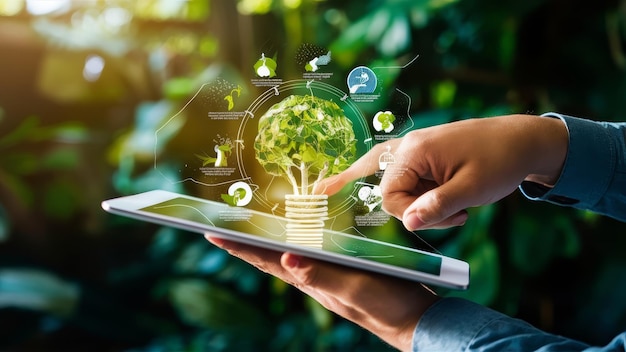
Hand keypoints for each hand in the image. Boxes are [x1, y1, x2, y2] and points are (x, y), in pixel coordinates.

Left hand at [205, 235, 438, 351]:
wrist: (413, 320)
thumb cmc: (385, 306)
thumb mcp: (353, 290)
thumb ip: (321, 276)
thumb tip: (286, 259)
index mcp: (310, 280)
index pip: (265, 260)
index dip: (239, 247)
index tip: (212, 232)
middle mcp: (312, 277)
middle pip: (269, 258)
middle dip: (243, 243)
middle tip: (219, 226)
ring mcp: (325, 276)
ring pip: (285, 256)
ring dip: (263, 243)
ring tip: (243, 231)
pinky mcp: (340, 271)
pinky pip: (308, 254)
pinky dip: (292, 243)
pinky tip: (293, 238)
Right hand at [317, 114, 567, 229]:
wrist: (522, 140)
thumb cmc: (499, 162)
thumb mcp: (470, 189)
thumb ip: (436, 207)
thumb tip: (407, 223)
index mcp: (414, 151)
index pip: (390, 194)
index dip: (410, 214)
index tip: (442, 215)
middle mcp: (406, 146)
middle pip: (388, 190)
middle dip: (415, 209)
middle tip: (454, 210)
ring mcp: (412, 148)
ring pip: (394, 185)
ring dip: (417, 201)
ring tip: (454, 204)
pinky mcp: (420, 153)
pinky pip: (392, 172)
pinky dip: (383, 183)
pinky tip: (345, 190)